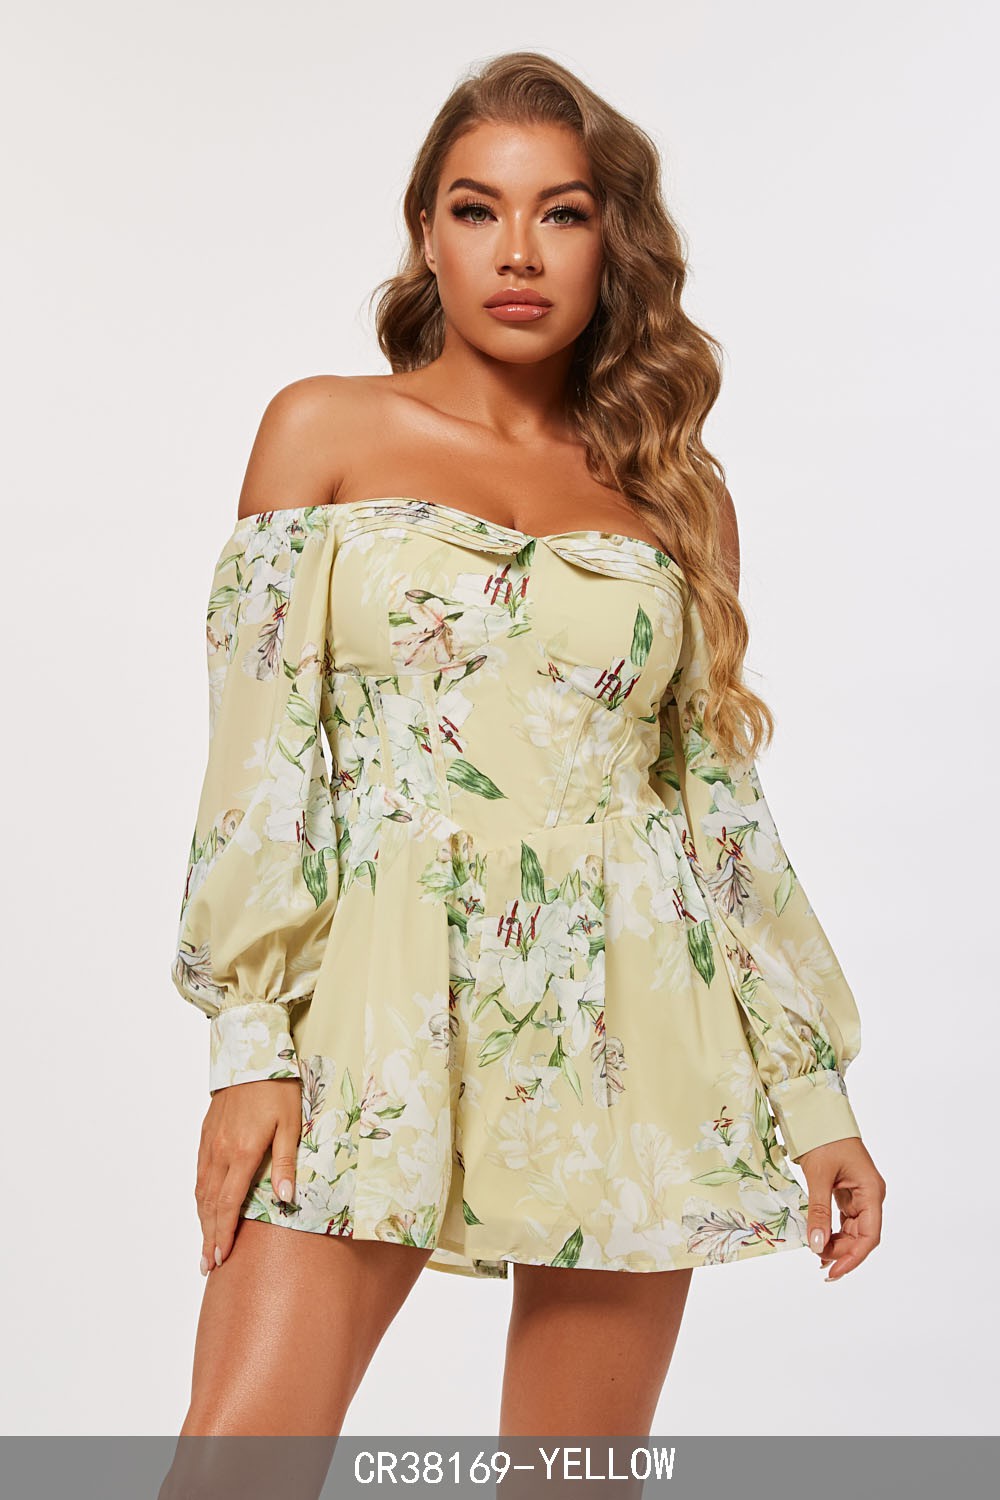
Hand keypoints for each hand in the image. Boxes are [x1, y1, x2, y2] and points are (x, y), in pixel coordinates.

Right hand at [195, 1078, 301, 1275]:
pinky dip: (199, 1196)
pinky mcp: (206, 1134)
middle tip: (207, 1265)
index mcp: (243, 1153)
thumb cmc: (278, 1089)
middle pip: (210, 1204)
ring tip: (204, 1245)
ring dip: (201, 1220)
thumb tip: (285, 1200)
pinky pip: (199, 1172)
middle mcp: (221, 1152)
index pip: (229, 1204)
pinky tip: (203, 1207)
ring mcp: (210, 1143)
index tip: (221, 1258)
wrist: (251, 1055)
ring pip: (201, 1190)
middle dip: (209, 1236)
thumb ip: (286, 1164)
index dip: (224, 1233)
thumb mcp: (291, 1125)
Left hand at [795, 1136, 884, 1280]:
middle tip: (820, 1265)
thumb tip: (817, 1246)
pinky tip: (821, 1240)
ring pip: (853, 1229)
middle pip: (862, 1235)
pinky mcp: (847, 1191)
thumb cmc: (823, 1138)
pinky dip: (833, 1231)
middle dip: (843, 1252)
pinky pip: (844, 1218)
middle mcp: (870, 1195)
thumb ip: (819, 1212)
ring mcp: (859, 1193)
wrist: (817, 1112)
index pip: (869, 1235)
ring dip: (838, 1244)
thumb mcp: (819, 1176)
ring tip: (818, 1256)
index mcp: (871, 1191)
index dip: (854, 1257)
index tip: (834, 1272)